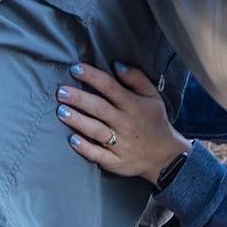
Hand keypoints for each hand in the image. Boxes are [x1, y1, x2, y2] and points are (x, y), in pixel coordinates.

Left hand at [55, 62, 189, 181]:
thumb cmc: (155, 121)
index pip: (110, 87)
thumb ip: (136, 78)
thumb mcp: (153, 96)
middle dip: (79, 99)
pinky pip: (98, 155)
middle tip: (61, 92)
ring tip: (61, 111)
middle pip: (99, 108)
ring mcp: (120, 144)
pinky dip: (85, 148)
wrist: (166, 156)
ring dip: (78, 121)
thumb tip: (116, 64)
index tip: (75, 69)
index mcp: (133, 105)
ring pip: (96, 130)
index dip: (92, 76)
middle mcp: (125, 123)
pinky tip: (72, 140)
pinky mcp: (115, 161)